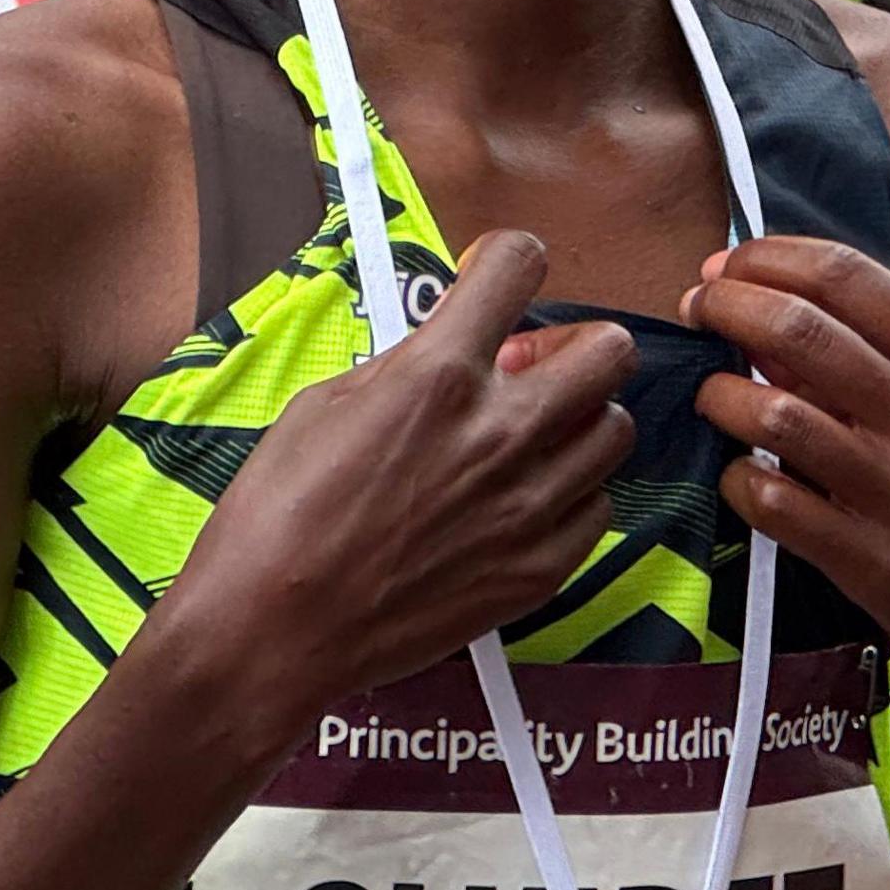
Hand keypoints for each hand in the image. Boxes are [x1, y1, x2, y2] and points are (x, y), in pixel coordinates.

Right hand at [169, 232, 636, 708]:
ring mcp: (529, 503)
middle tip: (529, 367)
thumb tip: (452, 339)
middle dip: (572, 344)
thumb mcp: (326, 403)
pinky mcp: (540, 567)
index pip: (521, 263)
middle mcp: (501, 431)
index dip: (507, 261)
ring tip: (528, 439)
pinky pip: (597, 507)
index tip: (496, 279)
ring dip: (577, 421)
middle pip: (610, 348)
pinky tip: (520, 501)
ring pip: (615, 429)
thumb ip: (408, 362)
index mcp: (439, 375)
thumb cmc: (279, 518)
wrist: (273, 628)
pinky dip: (568, 496)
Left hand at [683, 237, 889, 773]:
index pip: (848, 275)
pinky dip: (736, 479)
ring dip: (719, 393)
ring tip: (712, 395)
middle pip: (799, 329)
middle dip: (725, 304)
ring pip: (772, 413)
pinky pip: (770, 500)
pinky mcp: (871, 562)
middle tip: (698, 309)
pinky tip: (740, 475)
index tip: (729, 263)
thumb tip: (782, 313)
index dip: (769, 258)